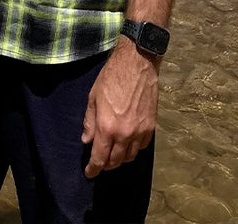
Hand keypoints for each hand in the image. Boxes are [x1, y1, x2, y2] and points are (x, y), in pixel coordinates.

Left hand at [81, 38, 158, 176]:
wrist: (137, 64)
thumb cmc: (111, 77)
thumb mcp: (93, 97)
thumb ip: (89, 122)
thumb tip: (86, 140)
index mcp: (107, 127)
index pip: (100, 158)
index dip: (93, 169)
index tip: (89, 173)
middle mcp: (124, 134)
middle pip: (116, 161)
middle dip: (106, 165)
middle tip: (100, 162)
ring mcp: (140, 132)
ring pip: (130, 157)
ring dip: (120, 159)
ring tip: (114, 154)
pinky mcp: (151, 127)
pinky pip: (142, 147)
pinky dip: (134, 149)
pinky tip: (128, 143)